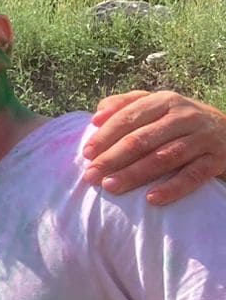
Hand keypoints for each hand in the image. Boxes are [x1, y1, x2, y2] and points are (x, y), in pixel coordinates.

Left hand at [83, 91, 225, 203]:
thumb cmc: (181, 122)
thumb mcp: (158, 106)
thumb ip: (126, 105)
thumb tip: (96, 115)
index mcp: (164, 101)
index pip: (129, 117)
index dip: (106, 135)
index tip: (86, 154)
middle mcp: (184, 116)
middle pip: (142, 139)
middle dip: (112, 158)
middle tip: (90, 176)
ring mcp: (203, 138)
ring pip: (164, 157)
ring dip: (135, 174)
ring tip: (111, 187)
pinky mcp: (218, 159)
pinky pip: (194, 175)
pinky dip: (172, 188)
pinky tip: (151, 199)